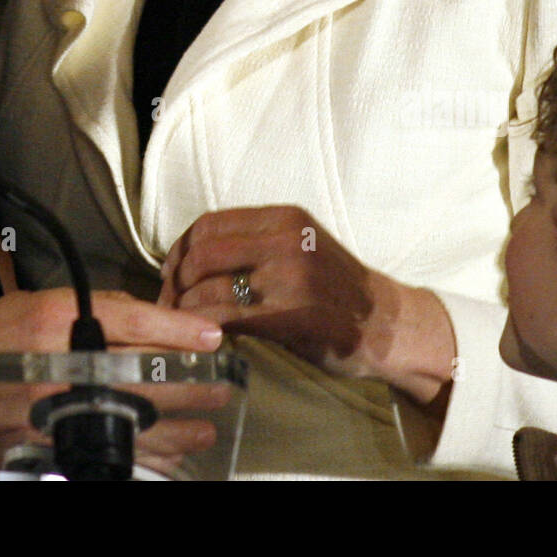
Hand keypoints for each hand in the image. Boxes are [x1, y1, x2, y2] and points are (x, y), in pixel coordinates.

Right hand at [0, 288, 223, 467]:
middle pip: (145, 372)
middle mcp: (61, 364)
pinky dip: (152, 453)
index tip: (212, 337)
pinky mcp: (55, 445)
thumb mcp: (36, 304)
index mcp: (56, 320)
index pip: (133, 321)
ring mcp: (60, 410)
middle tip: (222, 381)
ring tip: (208, 420)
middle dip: (191, 379)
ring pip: (137, 416)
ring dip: (181, 421)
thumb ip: (91, 309)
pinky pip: (115, 449)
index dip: (178, 329)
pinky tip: (176, 451)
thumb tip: (147, 317)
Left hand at [158, 205, 454, 402]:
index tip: (170, 270)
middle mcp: (286, 240)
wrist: (388, 325)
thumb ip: (256, 243)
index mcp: (286, 218)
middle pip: (203, 252)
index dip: (180, 247)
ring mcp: (289, 277)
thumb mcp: (301, 247)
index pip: (211, 222)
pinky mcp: (289, 316)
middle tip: (168, 303)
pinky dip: (202, 328)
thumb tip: (194, 254)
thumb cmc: (337, 290)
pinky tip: (201, 338)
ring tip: (178, 326)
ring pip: (208, 286)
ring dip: (184, 309)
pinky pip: (225, 317)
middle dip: (175, 280)